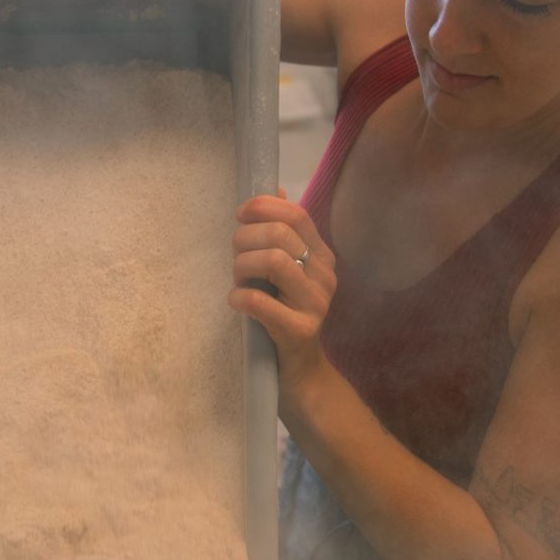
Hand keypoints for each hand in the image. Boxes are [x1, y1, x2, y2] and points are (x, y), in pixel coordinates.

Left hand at [228, 192, 335, 393]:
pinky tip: (235, 301)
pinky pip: (260, 302)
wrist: (302, 370)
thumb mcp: (287, 271)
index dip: (262, 207)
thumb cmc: (285, 313)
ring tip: (238, 279)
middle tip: (235, 257)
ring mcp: (316, 304)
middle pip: (279, 235)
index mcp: (321, 255)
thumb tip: (274, 188)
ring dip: (242, 266)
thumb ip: (282, 233)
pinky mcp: (300, 330)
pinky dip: (239, 297)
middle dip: (244, 240)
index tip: (240, 216)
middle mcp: (324, 275)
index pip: (296, 214)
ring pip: (273, 262)